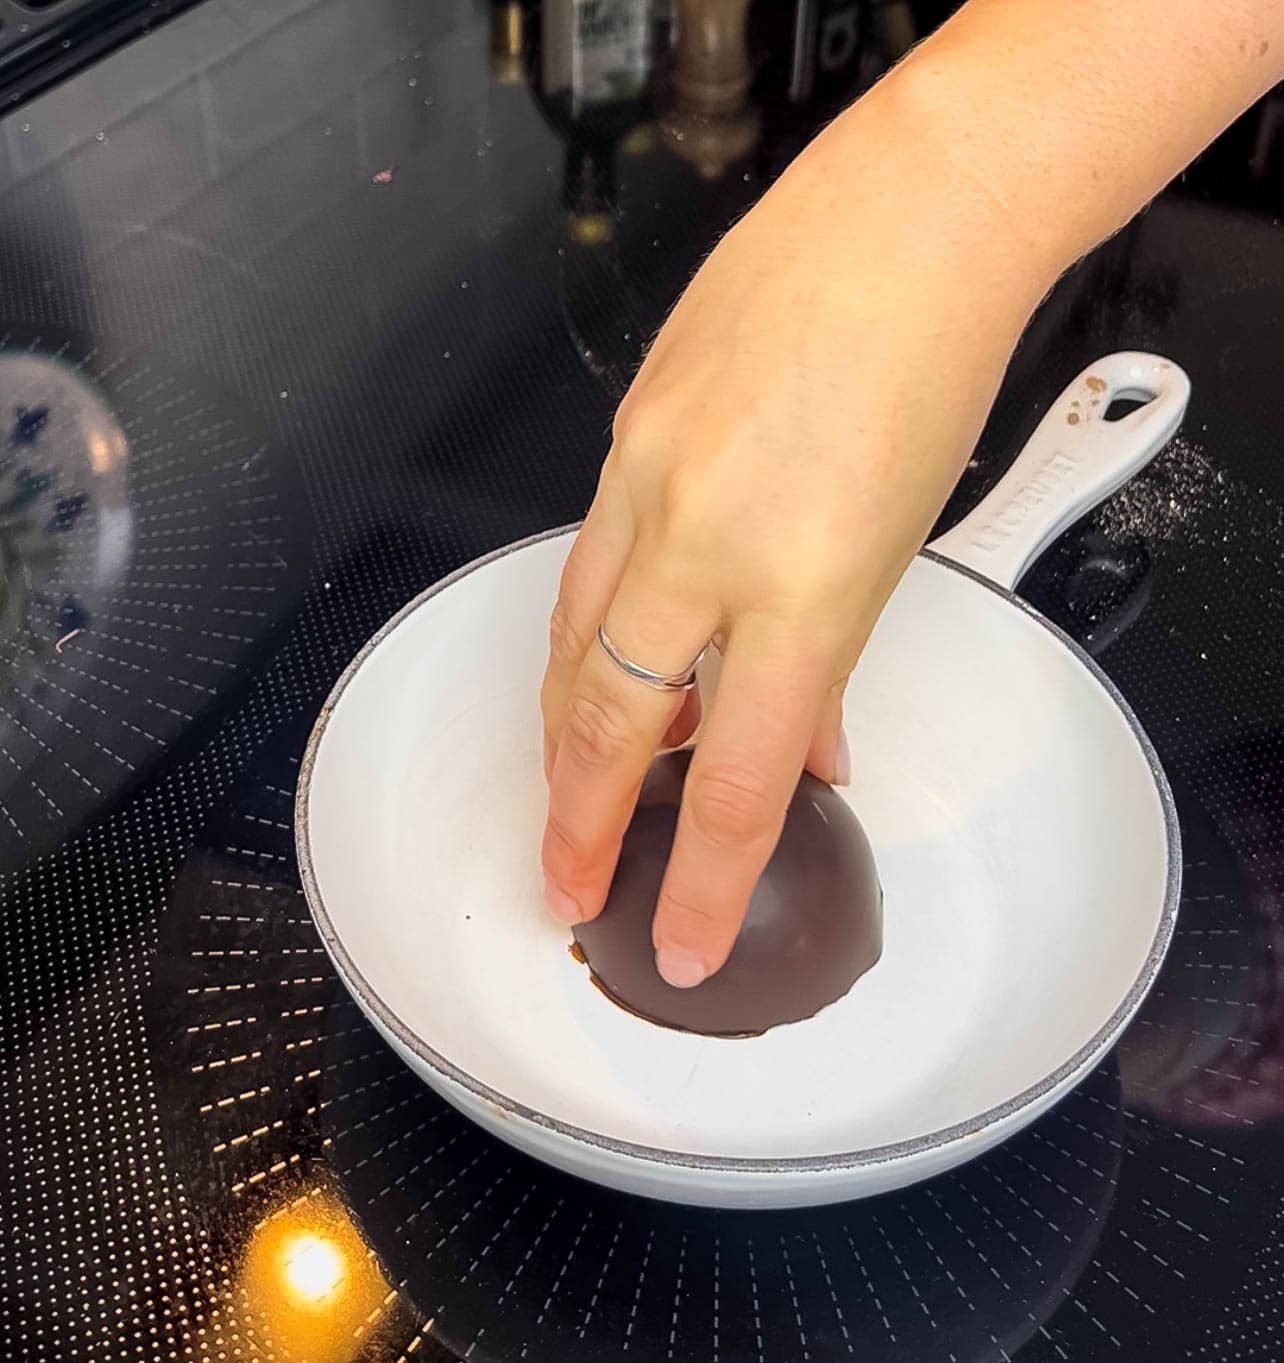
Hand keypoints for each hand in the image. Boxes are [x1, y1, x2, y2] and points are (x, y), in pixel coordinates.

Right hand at [540, 72, 1051, 987]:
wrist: (903, 224)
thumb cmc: (926, 370)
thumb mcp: (897, 544)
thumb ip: (828, 664)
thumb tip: (805, 745)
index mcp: (806, 583)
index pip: (735, 779)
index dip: (698, 879)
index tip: (677, 935)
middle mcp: (706, 537)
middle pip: (605, 720)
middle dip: (573, 819)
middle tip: (565, 882)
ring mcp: (649, 479)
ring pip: (572, 642)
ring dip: (563, 734)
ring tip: (566, 792)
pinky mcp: (622, 435)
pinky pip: (588, 562)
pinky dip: (590, 631)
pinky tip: (602, 659)